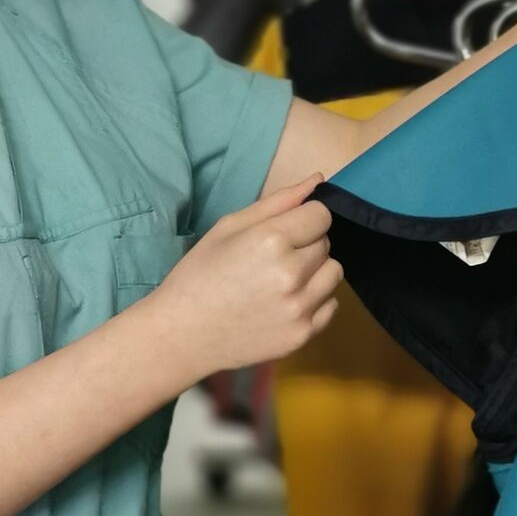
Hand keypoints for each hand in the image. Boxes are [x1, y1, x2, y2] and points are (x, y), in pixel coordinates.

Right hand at [145, 175, 342, 384]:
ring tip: (281, 281)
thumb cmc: (199, 275)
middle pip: (326, 243)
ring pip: (333, 274)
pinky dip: (314, 301)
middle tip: (271, 260)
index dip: (303, 219)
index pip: (321, 215)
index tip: (282, 232)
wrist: (183, 335)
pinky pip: (331, 305)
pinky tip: (284, 303)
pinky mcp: (303, 335)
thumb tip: (318, 180)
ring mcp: (300, 308)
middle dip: (305, 245)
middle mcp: (292, 274)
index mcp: (271, 240)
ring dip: (314, 272)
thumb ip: (277, 202)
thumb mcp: (228, 227)